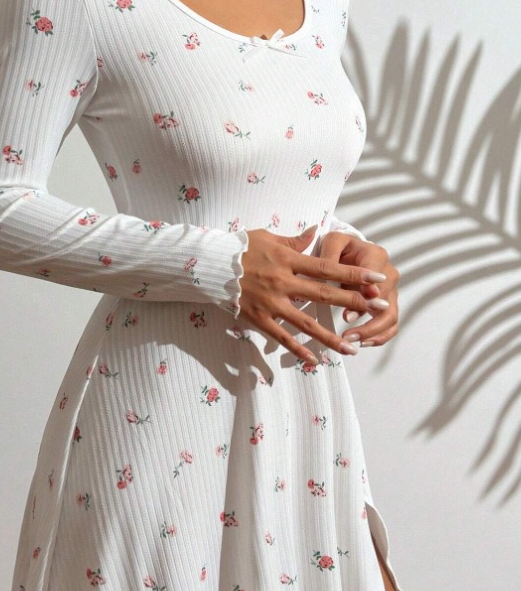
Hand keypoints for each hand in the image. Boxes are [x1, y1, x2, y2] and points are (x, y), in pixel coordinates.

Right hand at [237, 225, 390, 364]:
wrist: (210, 265)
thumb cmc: (240, 248)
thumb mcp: (267, 237)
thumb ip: (295, 239)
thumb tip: (317, 231)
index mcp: (288, 260)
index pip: (327, 267)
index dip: (354, 274)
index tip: (377, 279)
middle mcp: (283, 282)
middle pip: (324, 294)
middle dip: (354, 301)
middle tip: (379, 308)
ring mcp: (271, 302)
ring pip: (306, 322)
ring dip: (330, 336)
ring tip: (352, 348)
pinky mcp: (258, 318)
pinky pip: (281, 336)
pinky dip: (297, 349)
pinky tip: (314, 360)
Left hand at [319, 231, 399, 346]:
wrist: (348, 248)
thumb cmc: (338, 246)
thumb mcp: (332, 242)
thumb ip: (330, 256)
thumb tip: (328, 274)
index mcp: (376, 256)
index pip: (375, 280)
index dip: (365, 298)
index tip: (348, 315)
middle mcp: (388, 274)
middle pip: (385, 302)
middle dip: (367, 322)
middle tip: (347, 335)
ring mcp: (391, 290)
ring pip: (390, 316)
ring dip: (373, 332)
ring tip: (352, 341)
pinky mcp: (388, 302)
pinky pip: (391, 324)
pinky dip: (381, 336)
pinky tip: (363, 343)